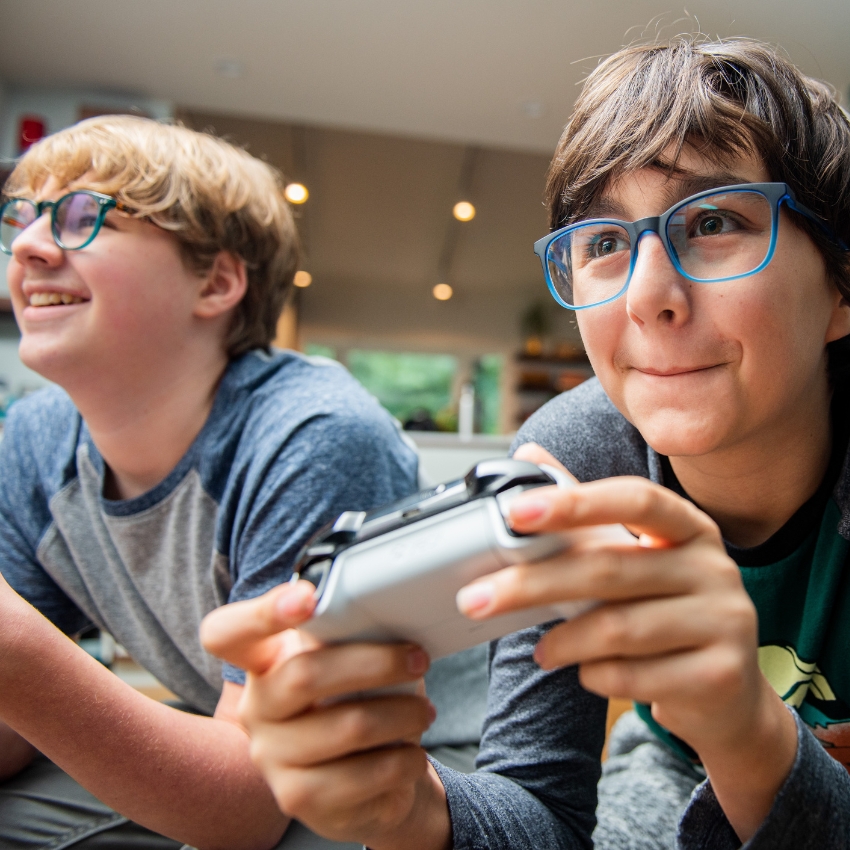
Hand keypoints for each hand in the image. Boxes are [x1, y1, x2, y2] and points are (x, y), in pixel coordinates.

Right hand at [201, 581, 450, 849]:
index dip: (262, 613)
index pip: (229, 632)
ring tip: (424, 712)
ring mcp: (271, 756)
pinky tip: (411, 754)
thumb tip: (388, 610)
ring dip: (401, 715)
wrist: (368, 779)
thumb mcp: (351, 660)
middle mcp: (256, 707)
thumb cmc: (359, 700)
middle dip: (375, 663)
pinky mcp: (297, 798)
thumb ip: (350, 634)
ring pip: (346, 727)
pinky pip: (362, 776)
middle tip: (418, 659)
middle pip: (305, 675)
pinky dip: (402, 760)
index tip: (308, 597)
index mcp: (262, 661)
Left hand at [456, 443, 797, 839]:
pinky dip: (596, 675)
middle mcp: (713, 568)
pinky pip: (635, 676)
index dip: (574, 503)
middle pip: (609, 568)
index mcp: (689, 527)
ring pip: (618, 628)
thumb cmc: (665, 611)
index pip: (634, 499)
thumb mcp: (632, 556)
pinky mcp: (720, 675)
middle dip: (533, 584)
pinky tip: (587, 672)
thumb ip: (582, 511)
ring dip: (563, 641)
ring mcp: (725, 621)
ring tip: (541, 651)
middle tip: (476, 599)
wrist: (724, 694)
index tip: (515, 512)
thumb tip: (528, 453)